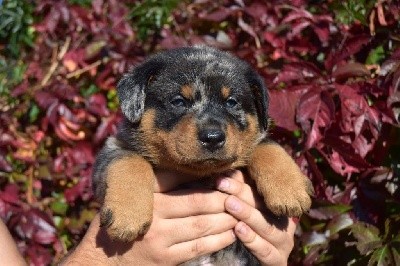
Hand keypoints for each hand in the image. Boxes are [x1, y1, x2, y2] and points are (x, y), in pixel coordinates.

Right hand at [62, 170, 236, 264]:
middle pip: (198, 202)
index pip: (181, 179)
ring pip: (203, 225)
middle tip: (241, 191)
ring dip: (227, 217)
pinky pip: (200, 247)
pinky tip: (232, 231)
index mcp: (146, 193)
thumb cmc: (122, 218)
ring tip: (242, 210)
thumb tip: (195, 167)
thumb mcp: (135, 193)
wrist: (104, 259)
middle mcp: (153, 214)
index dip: (207, 176)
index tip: (227, 172)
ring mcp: (161, 239)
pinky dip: (219, 239)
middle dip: (224, 197)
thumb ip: (160, 179)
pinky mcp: (167, 259)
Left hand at [216, 170, 295, 265]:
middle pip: (263, 205)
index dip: (241, 181)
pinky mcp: (278, 260)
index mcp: (277, 207)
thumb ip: (241, 195)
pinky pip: (265, 249)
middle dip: (240, 193)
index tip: (222, 175)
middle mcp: (284, 223)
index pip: (260, 190)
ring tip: (230, 204)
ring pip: (266, 226)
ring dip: (247, 214)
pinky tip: (238, 229)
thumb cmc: (253, 234)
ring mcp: (283, 242)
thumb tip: (227, 173)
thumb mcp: (248, 212)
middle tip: (222, 183)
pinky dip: (251, 239)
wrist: (263, 261)